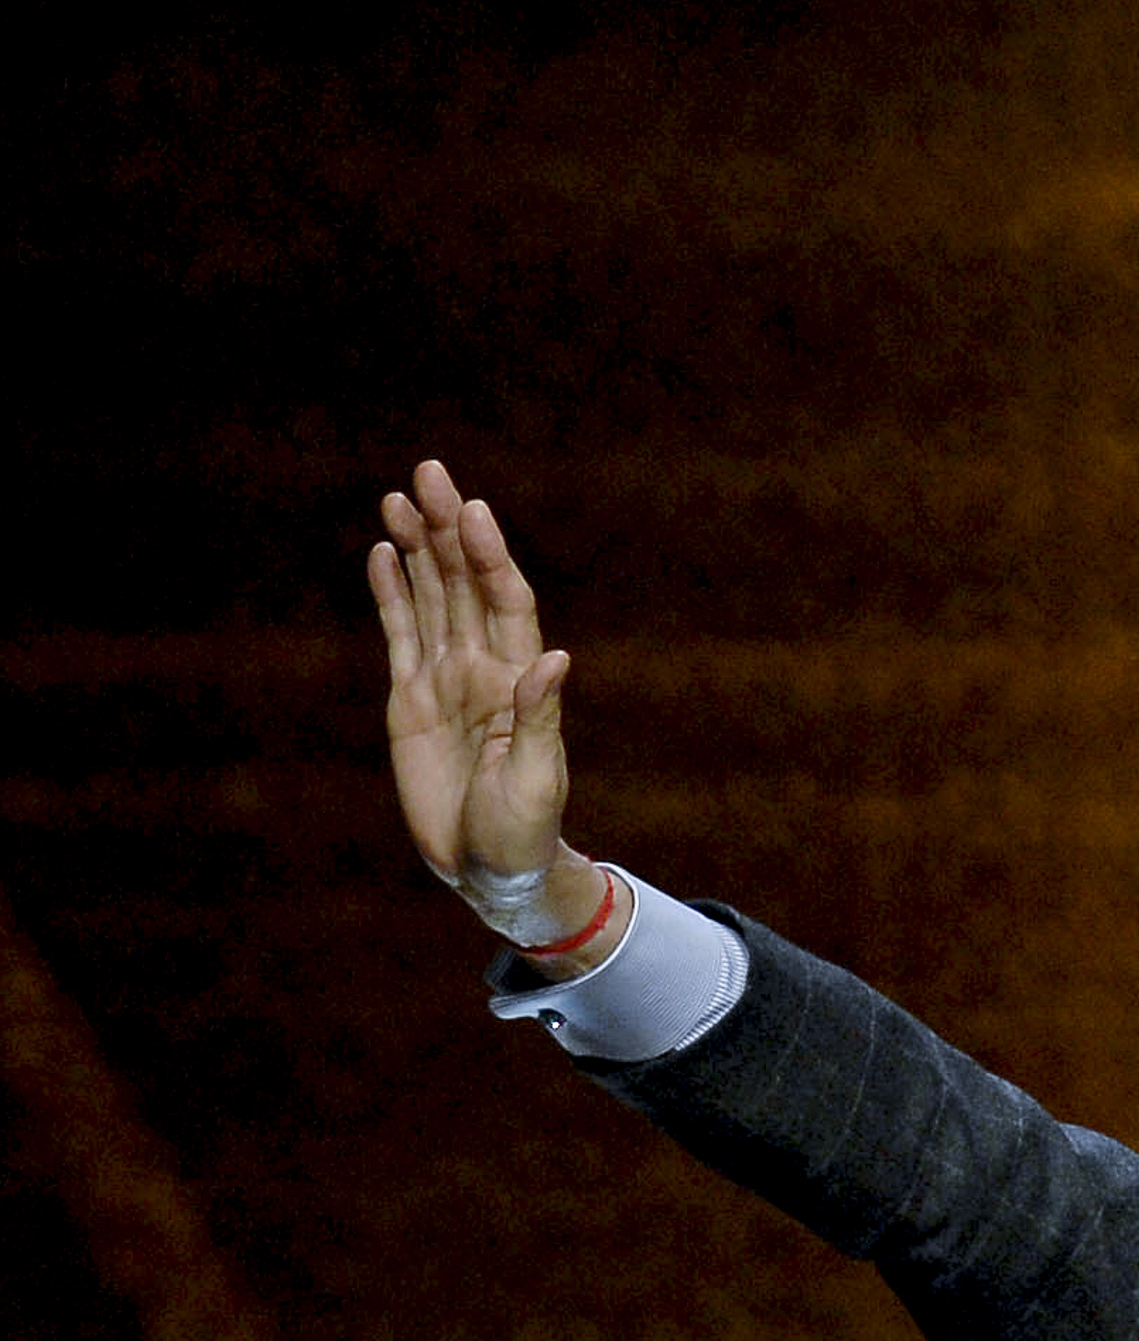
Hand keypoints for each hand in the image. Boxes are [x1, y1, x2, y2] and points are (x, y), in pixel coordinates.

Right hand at [370, 460, 590, 941]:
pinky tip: (383, 552)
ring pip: (429, 598)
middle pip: (463, 584)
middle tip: (428, 472)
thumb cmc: (523, 829)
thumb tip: (553, 658)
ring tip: (400, 497)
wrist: (490, 868)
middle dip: (448, 530)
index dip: (489, 556)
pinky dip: (392, 594)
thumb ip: (539, 718)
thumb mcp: (535, 778)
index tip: (472, 510)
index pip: (504, 601)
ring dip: (417, 549)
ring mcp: (446, 680)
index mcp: (519, 681)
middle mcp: (483, 668)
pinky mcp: (410, 700)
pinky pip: (400, 635)